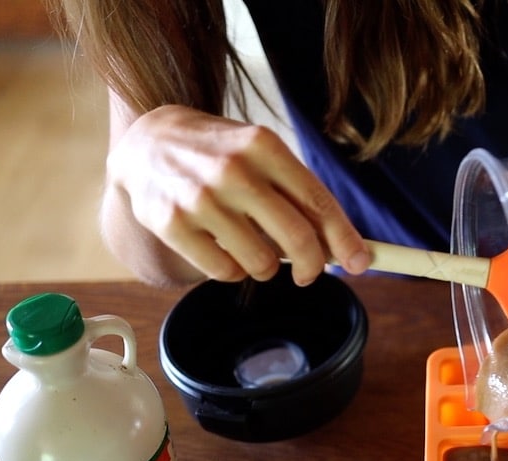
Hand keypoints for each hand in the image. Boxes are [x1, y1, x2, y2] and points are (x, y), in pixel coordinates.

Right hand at [105, 104, 370, 286]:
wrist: (146, 141)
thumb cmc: (219, 153)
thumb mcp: (260, 154)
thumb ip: (298, 194)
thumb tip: (341, 246)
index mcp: (264, 146)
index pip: (318, 203)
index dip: (345, 240)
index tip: (361, 263)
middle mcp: (232, 169)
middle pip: (297, 238)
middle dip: (313, 266)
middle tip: (309, 273)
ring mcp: (199, 198)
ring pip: (262, 263)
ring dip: (266, 267)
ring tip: (252, 246)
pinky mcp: (171, 224)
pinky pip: (225, 272)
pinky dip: (233, 271)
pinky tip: (223, 248)